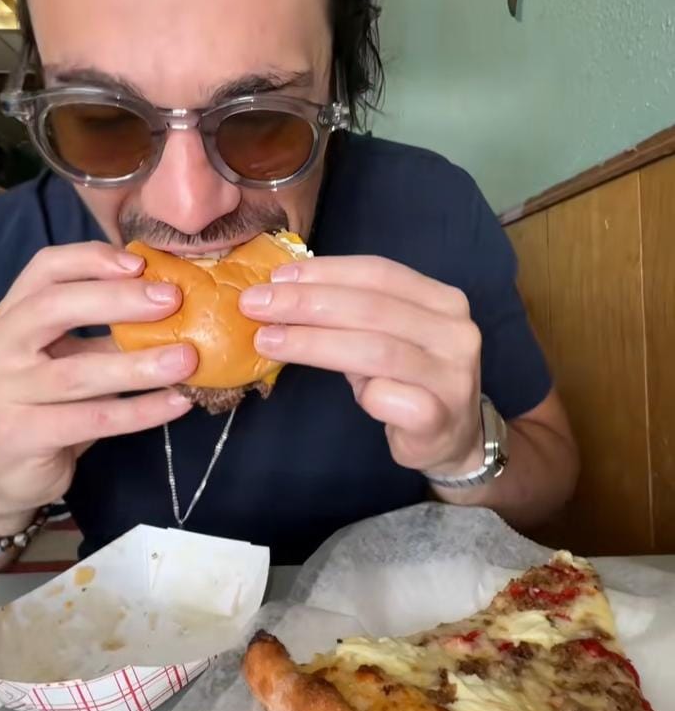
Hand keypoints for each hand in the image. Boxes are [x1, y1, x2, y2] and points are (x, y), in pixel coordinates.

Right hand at [0, 242, 195, 519]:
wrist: (6, 476)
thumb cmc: (46, 406)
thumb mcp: (65, 358)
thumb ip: (101, 328)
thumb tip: (171, 299)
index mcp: (5, 318)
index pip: (43, 269)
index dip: (92, 259)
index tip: (141, 262)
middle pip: (53, 308)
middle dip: (118, 300)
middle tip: (172, 300)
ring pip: (78, 372)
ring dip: (140, 363)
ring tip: (187, 358)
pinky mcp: (19, 436)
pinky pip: (93, 418)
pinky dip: (140, 410)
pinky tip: (177, 402)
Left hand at [239, 256, 483, 477]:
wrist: (454, 439)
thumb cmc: (409, 380)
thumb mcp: (386, 337)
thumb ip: (351, 314)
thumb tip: (282, 293)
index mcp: (442, 300)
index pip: (379, 272)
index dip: (326, 272)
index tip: (277, 276)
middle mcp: (455, 331)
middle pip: (372, 308)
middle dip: (306, 303)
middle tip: (256, 305)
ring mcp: (452, 375)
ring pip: (375, 350)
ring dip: (314, 343)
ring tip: (268, 341)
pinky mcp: (439, 417)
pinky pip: (390, 397)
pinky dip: (363, 393)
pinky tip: (347, 394)